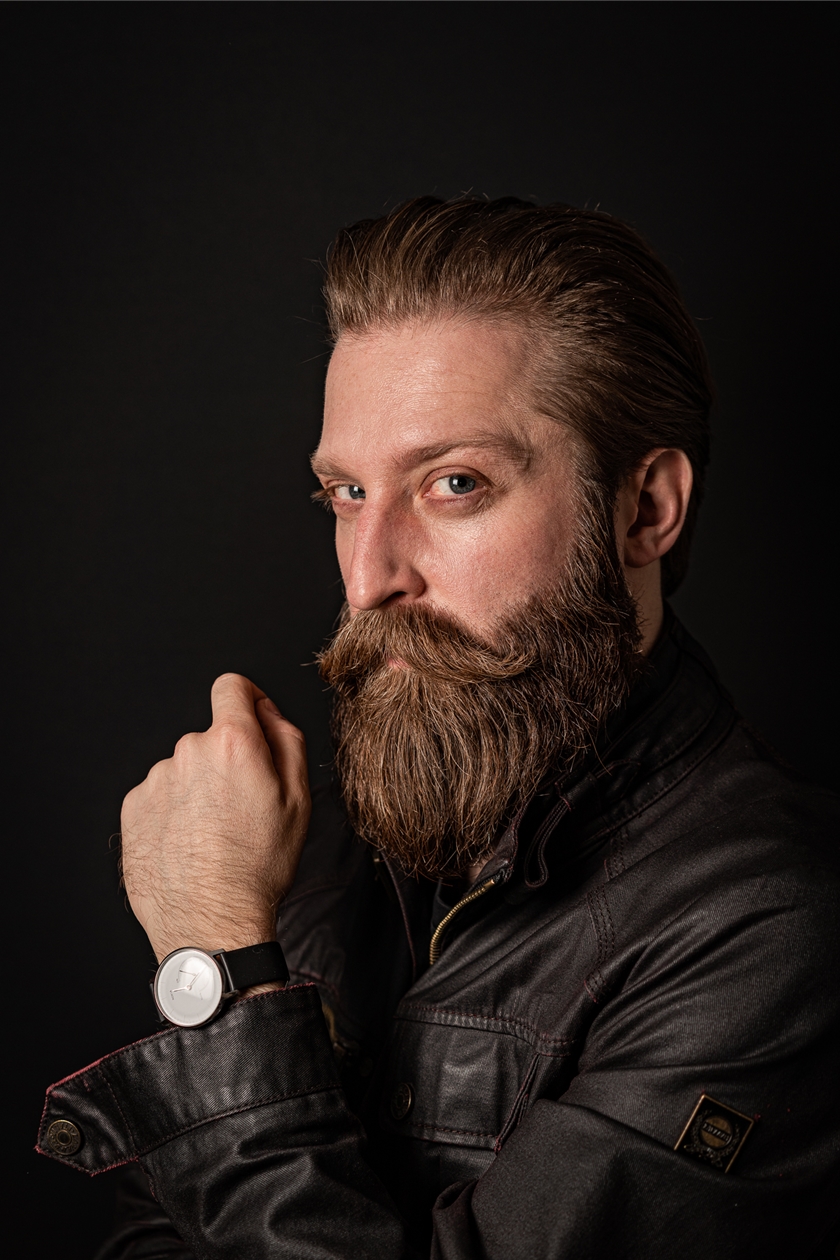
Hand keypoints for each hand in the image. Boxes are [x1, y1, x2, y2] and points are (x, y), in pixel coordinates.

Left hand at [120, 674, 310, 962]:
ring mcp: (154, 781)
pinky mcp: (133, 809)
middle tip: (243, 807)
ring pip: (184, 769)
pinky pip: (159, 796)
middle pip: (210, 737)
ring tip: (214, 835)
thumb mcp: (299, 798)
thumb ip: (286, 738)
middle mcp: (186, 752)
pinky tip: (189, 845)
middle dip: (226, 761)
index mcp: (231, 743)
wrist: (211, 922)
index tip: (250, 721)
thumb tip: (266, 710)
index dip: (246, 700)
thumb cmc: (258, 866)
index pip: (231, 687)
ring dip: (198, 789)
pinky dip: (174, 812)